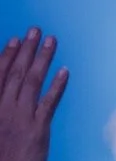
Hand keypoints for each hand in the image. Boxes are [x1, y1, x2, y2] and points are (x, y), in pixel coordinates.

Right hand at [0, 29, 68, 160]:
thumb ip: (1, 121)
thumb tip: (6, 108)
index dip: (6, 56)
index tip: (13, 40)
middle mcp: (2, 107)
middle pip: (16, 72)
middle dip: (26, 50)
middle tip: (35, 30)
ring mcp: (20, 117)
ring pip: (32, 81)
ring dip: (42, 59)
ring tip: (50, 41)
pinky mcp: (37, 129)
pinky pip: (48, 102)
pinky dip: (57, 85)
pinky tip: (64, 71)